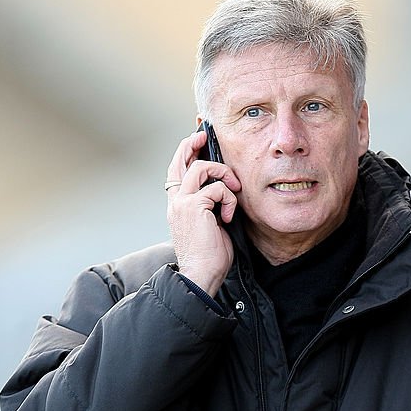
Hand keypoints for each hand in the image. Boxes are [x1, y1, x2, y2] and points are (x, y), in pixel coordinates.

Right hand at [165, 130, 241, 296]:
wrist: (201, 275)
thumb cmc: (209, 257)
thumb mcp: (210, 225)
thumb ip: (211, 206)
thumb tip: (224, 190)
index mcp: (178, 206)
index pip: (176, 172)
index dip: (184, 153)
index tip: (197, 140)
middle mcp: (176, 202)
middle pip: (180, 161)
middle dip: (192, 144)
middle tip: (204, 135)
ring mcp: (182, 203)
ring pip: (200, 168)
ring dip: (222, 173)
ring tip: (234, 189)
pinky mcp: (194, 206)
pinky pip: (217, 189)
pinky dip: (229, 200)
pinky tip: (229, 217)